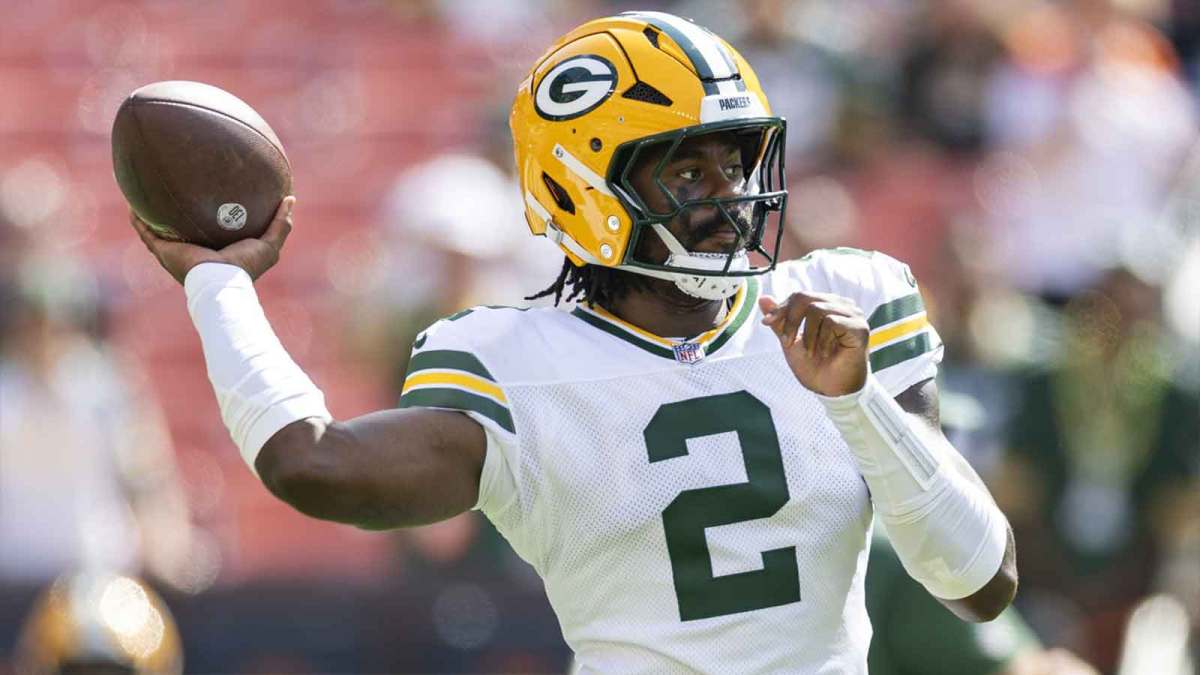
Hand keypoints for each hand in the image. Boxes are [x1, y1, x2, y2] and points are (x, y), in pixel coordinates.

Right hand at [130, 196, 294, 284]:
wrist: (221, 282)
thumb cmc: (245, 266)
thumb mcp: (269, 244)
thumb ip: (280, 223)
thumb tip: (290, 198)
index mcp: (217, 250)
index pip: (211, 232)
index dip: (208, 218)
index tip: (208, 200)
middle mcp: (195, 251)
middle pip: (183, 231)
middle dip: (178, 216)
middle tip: (175, 194)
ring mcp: (177, 253)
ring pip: (160, 232)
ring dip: (151, 218)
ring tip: (145, 197)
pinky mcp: (164, 253)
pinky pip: (147, 235)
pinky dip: (138, 222)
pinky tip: (131, 207)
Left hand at [759, 292, 868, 396]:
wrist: (831, 390)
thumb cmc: (814, 366)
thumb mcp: (790, 340)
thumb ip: (779, 320)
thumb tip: (763, 298)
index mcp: (825, 305)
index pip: (799, 296)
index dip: (781, 308)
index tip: (766, 322)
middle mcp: (841, 305)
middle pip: (806, 298)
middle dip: (791, 321)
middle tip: (787, 342)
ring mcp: (853, 315)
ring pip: (817, 309)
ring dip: (808, 335)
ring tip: (810, 352)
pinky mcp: (859, 327)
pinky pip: (832, 321)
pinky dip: (822, 340)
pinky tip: (824, 353)